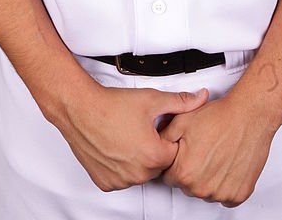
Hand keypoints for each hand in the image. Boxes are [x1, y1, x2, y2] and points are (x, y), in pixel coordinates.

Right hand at [53, 81, 209, 191]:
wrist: (81, 108)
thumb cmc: (113, 104)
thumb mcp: (152, 99)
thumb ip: (181, 102)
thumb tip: (201, 98)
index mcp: (154, 157)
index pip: (173, 153)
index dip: (166, 137)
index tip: (155, 127)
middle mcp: (139, 174)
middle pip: (157, 165)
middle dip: (153, 149)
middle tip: (140, 129)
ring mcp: (121, 181)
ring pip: (139, 173)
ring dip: (137, 159)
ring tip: (126, 135)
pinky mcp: (106, 183)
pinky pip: (121, 178)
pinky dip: (120, 167)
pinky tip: (116, 147)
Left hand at [159, 85, 275, 206]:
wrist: (248, 115)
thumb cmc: (219, 117)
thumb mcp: (181, 121)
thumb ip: (164, 139)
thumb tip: (158, 148)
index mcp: (184, 173)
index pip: (170, 178)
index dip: (177, 163)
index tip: (185, 153)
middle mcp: (201, 188)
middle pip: (188, 186)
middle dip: (192, 171)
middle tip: (203, 150)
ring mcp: (221, 193)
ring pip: (207, 192)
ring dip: (209, 179)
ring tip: (217, 155)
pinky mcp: (239, 194)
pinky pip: (226, 197)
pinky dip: (226, 184)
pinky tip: (227, 165)